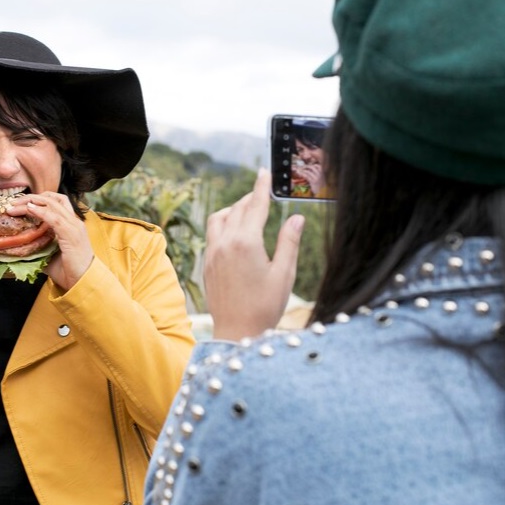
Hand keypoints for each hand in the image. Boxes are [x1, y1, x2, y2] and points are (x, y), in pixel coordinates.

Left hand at [7, 192, 93, 290]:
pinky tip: (28, 209)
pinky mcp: (71, 234)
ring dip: (30, 202)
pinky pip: (54, 217)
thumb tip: (19, 246)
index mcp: (71, 224)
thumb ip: (39, 247)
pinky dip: (40, 211)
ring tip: (15, 206)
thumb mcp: (50, 255)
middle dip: (31, 197)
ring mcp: (74, 227)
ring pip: (51, 204)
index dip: (38, 199)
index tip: (19, 203)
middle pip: (52, 198)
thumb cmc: (68, 272)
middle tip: (13, 202)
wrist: (83, 283)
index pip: (56, 202)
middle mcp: (74, 222)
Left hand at [203, 168, 304, 340]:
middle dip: (251, 198)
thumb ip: (289, 242)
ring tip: (249, 211)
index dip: (261, 187)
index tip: (263, 171)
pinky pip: (213, 233)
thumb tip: (297, 217)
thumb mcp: (284, 274)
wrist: (237, 332)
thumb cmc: (265, 307)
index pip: (255, 206)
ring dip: (234, 209)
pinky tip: (236, 232)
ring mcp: (213, 253)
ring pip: (219, 218)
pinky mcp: (208, 263)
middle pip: (238, 209)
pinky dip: (223, 224)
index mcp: (246, 243)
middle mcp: (225, 243)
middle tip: (263, 192)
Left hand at [299, 164, 324, 194]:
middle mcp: (320, 174)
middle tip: (302, 167)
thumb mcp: (321, 178)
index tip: (308, 165)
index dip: (312, 165)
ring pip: (308, 171)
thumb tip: (310, 169)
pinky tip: (301, 174)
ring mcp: (316, 178)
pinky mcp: (313, 182)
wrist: (322, 192)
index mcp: (322, 173)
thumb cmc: (321, 186)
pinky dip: (303, 174)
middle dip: (306, 166)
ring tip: (300, 171)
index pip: (318, 166)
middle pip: (312, 167)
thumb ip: (317, 174)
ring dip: (303, 170)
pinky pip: (307, 176)